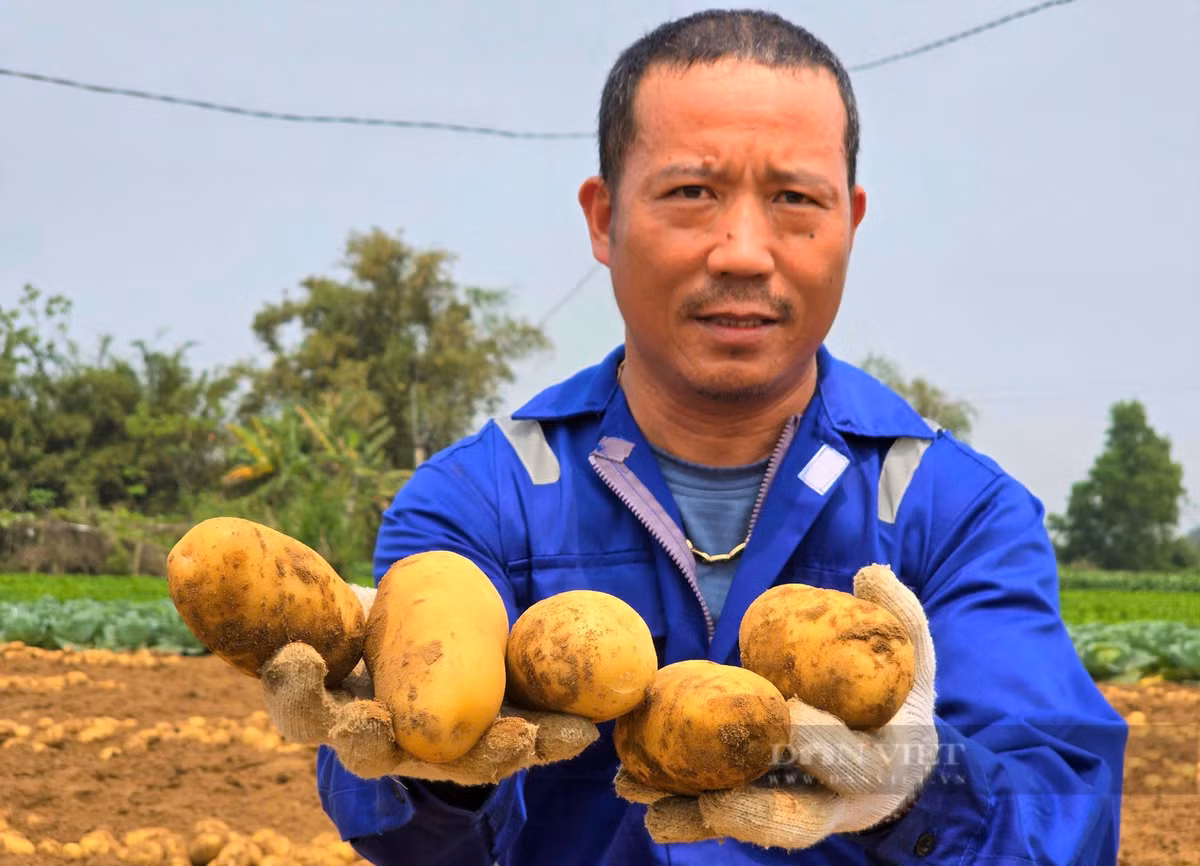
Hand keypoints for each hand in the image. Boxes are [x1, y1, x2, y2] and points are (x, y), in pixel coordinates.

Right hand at [260, 585, 599, 785]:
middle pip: (370, 752)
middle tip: (376, 725)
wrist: (425, 645)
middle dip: (373, 741)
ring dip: (488, 751)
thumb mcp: (333, 596)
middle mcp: (378, 737)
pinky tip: (582, 729)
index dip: (291, 689)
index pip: (296, 706)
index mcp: (331, 700)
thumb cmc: (372, 619)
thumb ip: (289, 580)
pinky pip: (518, 745)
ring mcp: (434, 749)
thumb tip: (197, 542)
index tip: (295, 656)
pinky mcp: (489, 742)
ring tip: (522, 738)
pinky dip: (549, 738)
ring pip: (456, 762)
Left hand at [615, 564, 936, 848]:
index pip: (853, 763)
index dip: (824, 744)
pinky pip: (716, 811)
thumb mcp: (914, 662)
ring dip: (693, 816)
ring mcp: (795, 809)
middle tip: (713, 799)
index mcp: (880, 766)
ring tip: (645, 800)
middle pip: (796, 819)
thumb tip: (871, 571)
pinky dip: (676, 804)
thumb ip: (902, 620)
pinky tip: (631, 786)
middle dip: (753, 811)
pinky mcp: (759, 808)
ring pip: (744, 822)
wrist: (898, 766)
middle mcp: (836, 802)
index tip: (792, 711)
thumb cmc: (900, 705)